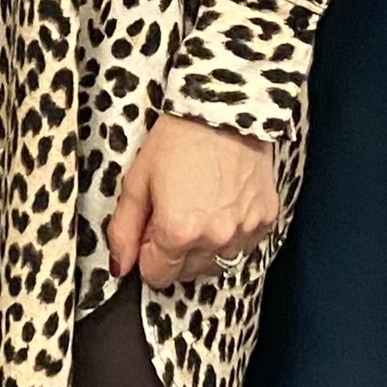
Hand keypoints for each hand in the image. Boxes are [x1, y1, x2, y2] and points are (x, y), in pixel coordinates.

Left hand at [105, 116, 281, 286]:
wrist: (224, 110)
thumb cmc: (176, 140)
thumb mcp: (137, 181)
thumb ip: (124, 230)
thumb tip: (121, 267)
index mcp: (178, 232)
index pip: (157, 276)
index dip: (148, 253)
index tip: (150, 228)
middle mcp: (215, 239)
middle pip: (186, 273)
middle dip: (174, 252)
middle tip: (173, 212)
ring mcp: (244, 231)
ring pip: (216, 263)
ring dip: (203, 248)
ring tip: (199, 208)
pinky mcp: (266, 219)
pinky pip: (243, 245)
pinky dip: (230, 235)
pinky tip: (222, 206)